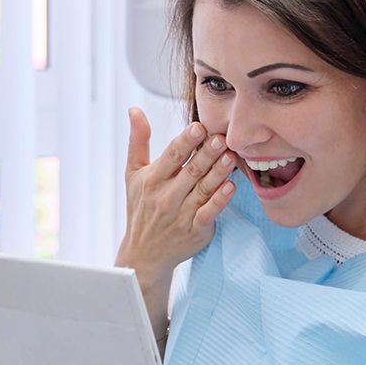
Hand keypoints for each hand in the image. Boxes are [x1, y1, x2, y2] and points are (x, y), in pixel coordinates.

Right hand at [115, 108, 235, 336]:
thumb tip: (135, 110)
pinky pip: (209, 213)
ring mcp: (181, 214)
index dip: (186, 141)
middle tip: (222, 137)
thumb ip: (138, 141)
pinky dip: (220, 200)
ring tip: (230, 156)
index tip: (199, 126)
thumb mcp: (134, 174)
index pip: (171, 156)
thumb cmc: (141, 208)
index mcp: (152, 179)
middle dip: (206, 153)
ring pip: (203, 189)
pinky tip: (231, 187)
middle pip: (190, 171)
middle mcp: (166, 196)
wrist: (144, 254)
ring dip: (218, 172)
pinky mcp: (195, 230)